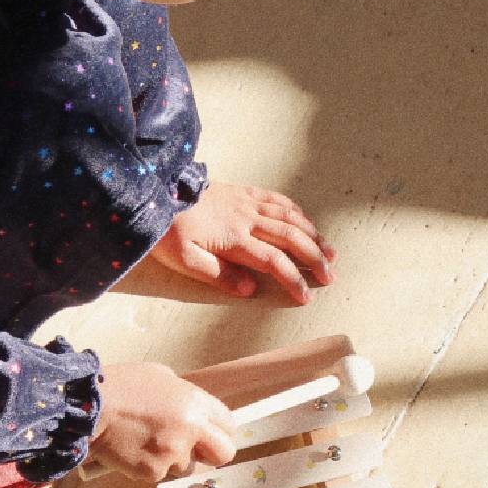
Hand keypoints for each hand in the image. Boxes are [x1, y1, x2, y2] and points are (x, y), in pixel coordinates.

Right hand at [90, 362, 236, 481]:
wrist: (88, 407)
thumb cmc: (121, 386)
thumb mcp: (161, 376)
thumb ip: (184, 395)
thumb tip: (195, 410)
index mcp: (196, 402)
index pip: (230, 426)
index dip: (221, 432)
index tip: (212, 435)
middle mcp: (191, 429)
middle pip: (224, 454)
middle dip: (211, 453)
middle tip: (194, 449)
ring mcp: (173, 453)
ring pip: (188, 467)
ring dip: (176, 460)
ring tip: (151, 442)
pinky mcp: (153, 472)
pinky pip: (161, 474)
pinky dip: (151, 466)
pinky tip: (136, 449)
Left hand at [149, 181, 335, 304]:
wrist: (156, 191)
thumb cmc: (167, 231)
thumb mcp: (185, 261)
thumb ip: (219, 276)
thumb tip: (250, 289)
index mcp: (234, 240)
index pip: (273, 262)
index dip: (293, 280)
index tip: (306, 297)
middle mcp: (247, 219)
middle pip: (290, 238)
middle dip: (314, 258)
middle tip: (330, 275)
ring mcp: (246, 202)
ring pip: (289, 217)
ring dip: (312, 234)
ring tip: (329, 250)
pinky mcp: (242, 191)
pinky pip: (276, 199)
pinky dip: (295, 210)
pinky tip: (305, 219)